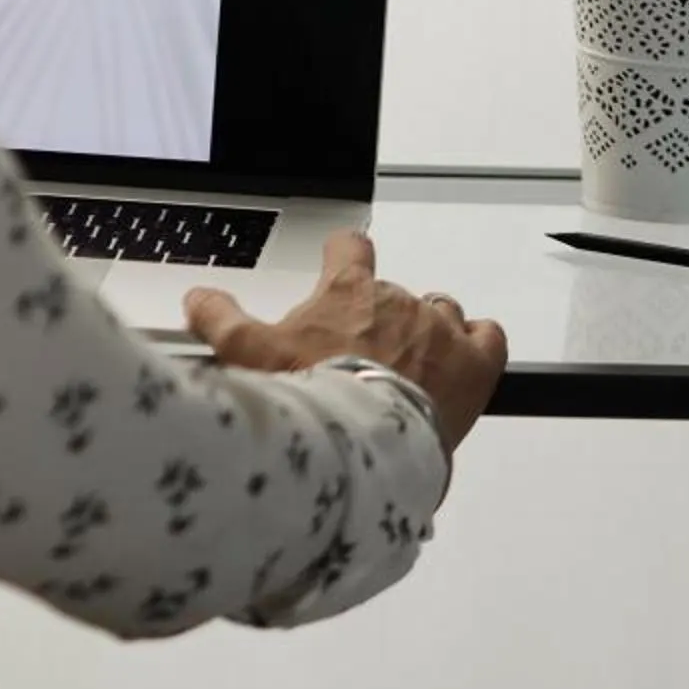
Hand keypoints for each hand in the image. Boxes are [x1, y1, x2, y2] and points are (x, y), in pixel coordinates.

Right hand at [184, 231, 507, 454]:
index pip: (351, 248)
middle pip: (396, 292)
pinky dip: (479, 344)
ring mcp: (440, 330)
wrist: (363, 440)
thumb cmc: (314, 395)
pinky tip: (466, 361)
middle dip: (382, 319)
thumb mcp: (249, 355)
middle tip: (362, 356)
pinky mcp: (474, 363)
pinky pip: (488, 337)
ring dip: (430, 331)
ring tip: (412, 364)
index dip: (346, 256)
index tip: (343, 262)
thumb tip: (200, 300)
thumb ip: (221, 321)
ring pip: (442, 312)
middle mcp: (398, 301)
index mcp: (348, 290)